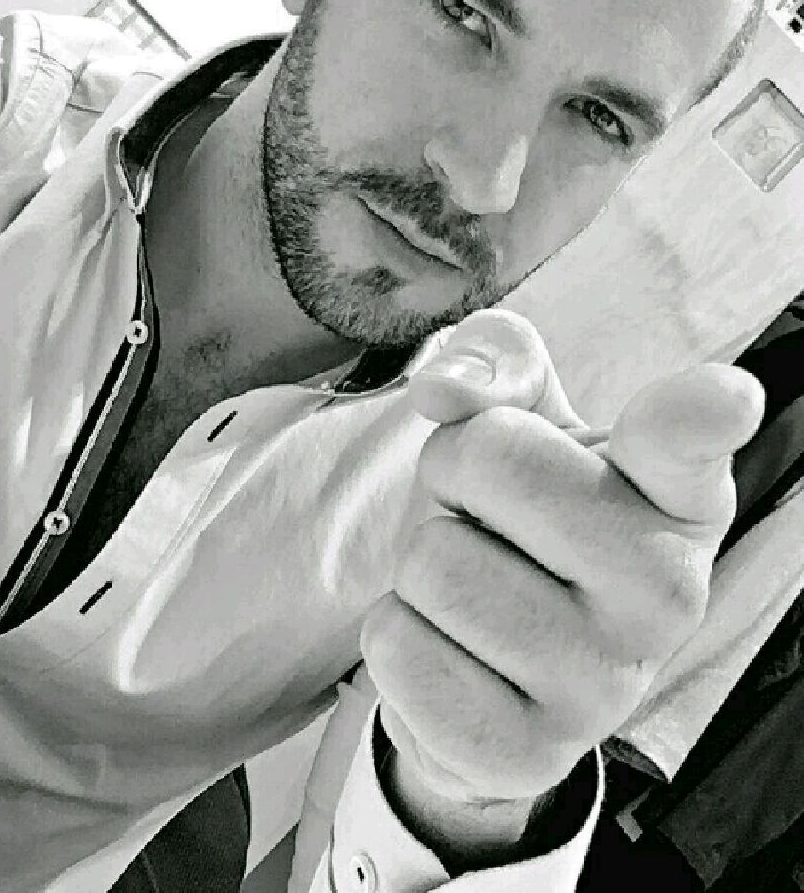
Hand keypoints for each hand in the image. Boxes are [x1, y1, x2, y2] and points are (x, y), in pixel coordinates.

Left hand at [361, 309, 764, 811]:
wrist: (493, 657)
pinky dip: (397, 636)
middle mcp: (663, 592)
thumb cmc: (516, 518)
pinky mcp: (527, 753)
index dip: (696, 415)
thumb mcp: (518, 420)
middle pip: (488, 459)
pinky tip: (452, 652)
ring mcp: (601, 686)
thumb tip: (442, 390)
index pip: (686, 444)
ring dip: (421, 567)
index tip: (719, 401)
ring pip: (432, 563)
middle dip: (451, 473)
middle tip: (485, 517)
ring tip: (473, 589)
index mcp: (674, 497)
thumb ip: (493, 362)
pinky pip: (397, 650)